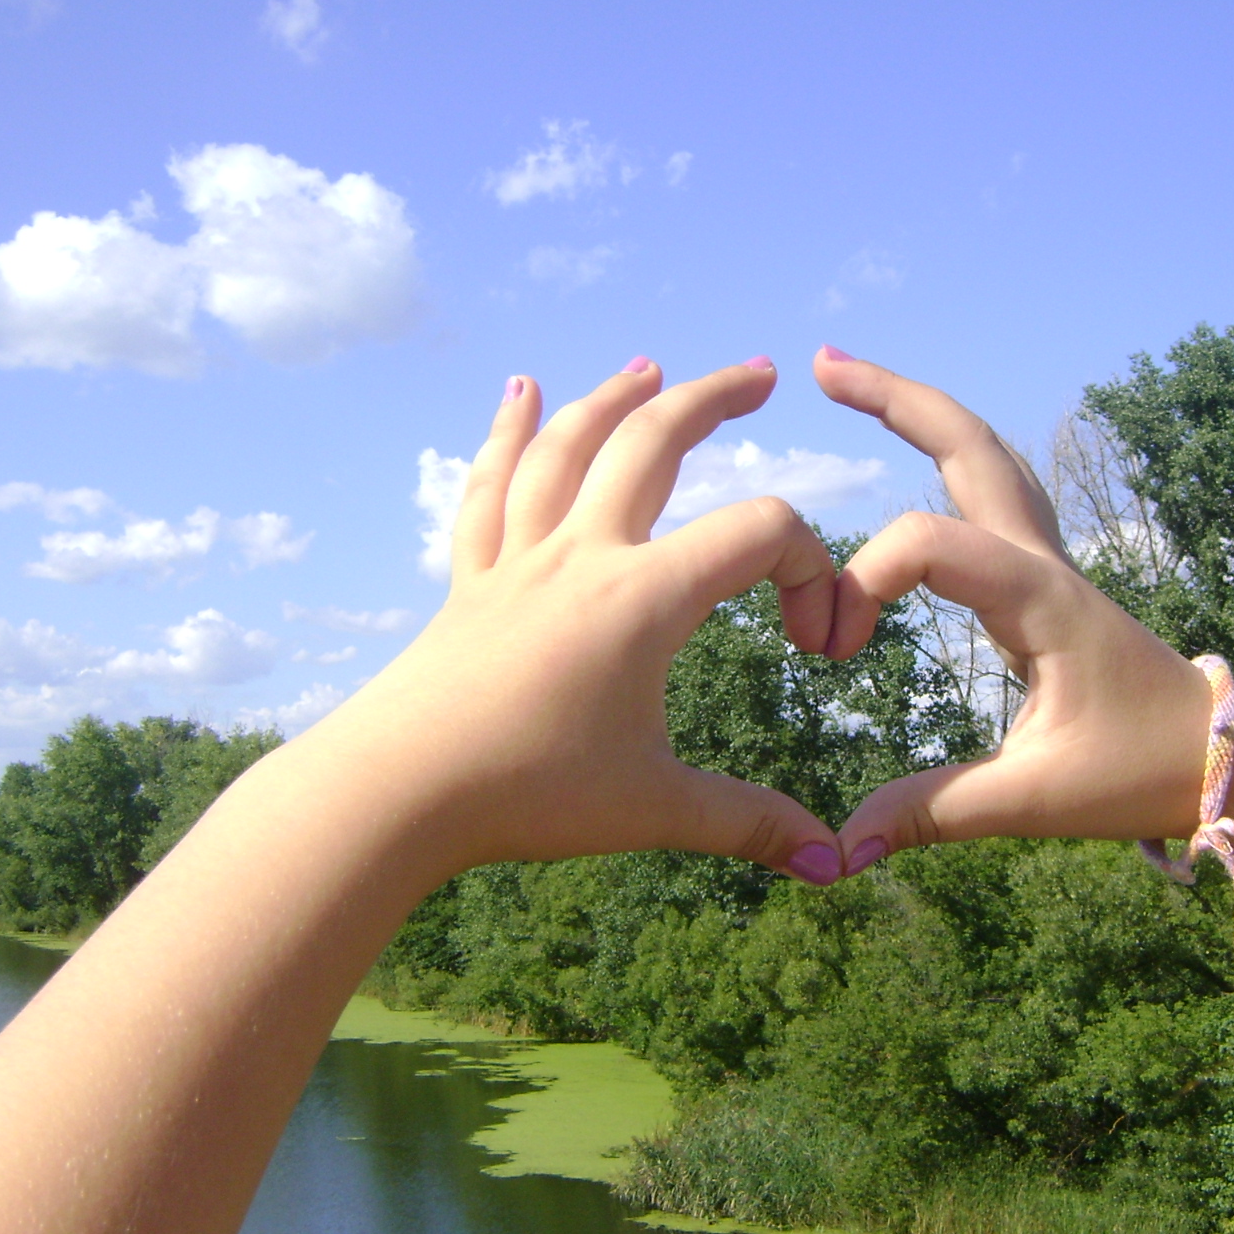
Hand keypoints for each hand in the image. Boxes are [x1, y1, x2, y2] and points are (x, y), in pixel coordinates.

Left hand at [315, 358, 845, 882]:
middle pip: (655, 442)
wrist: (397, 792)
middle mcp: (584, 556)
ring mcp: (519, 562)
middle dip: (715, 398)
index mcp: (645, 598)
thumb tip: (836, 866)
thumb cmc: (528, 794)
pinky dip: (506, 436)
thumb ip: (753, 825)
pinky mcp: (471, 582)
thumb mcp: (658, 809)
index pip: (758, 532)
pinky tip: (519, 394)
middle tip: (762, 374)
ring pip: (569, 449)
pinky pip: (490, 490)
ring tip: (647, 367)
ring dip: (614, 398)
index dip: (813, 569)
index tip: (817, 645)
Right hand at [813, 350, 1211, 867]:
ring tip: (849, 379)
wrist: (1223, 762)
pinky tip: (915, 453)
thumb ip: (933, 814)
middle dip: (894, 398)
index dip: (861, 585)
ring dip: (921, 414)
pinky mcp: (1045, 582)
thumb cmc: (1141, 773)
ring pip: (984, 457)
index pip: (928, 544)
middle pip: (967, 446)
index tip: (835, 654)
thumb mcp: (1035, 800)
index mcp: (1040, 597)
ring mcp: (1047, 563)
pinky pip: (992, 495)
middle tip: (822, 365)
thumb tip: (841, 849)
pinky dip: (946, 459)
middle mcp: (1043, 561)